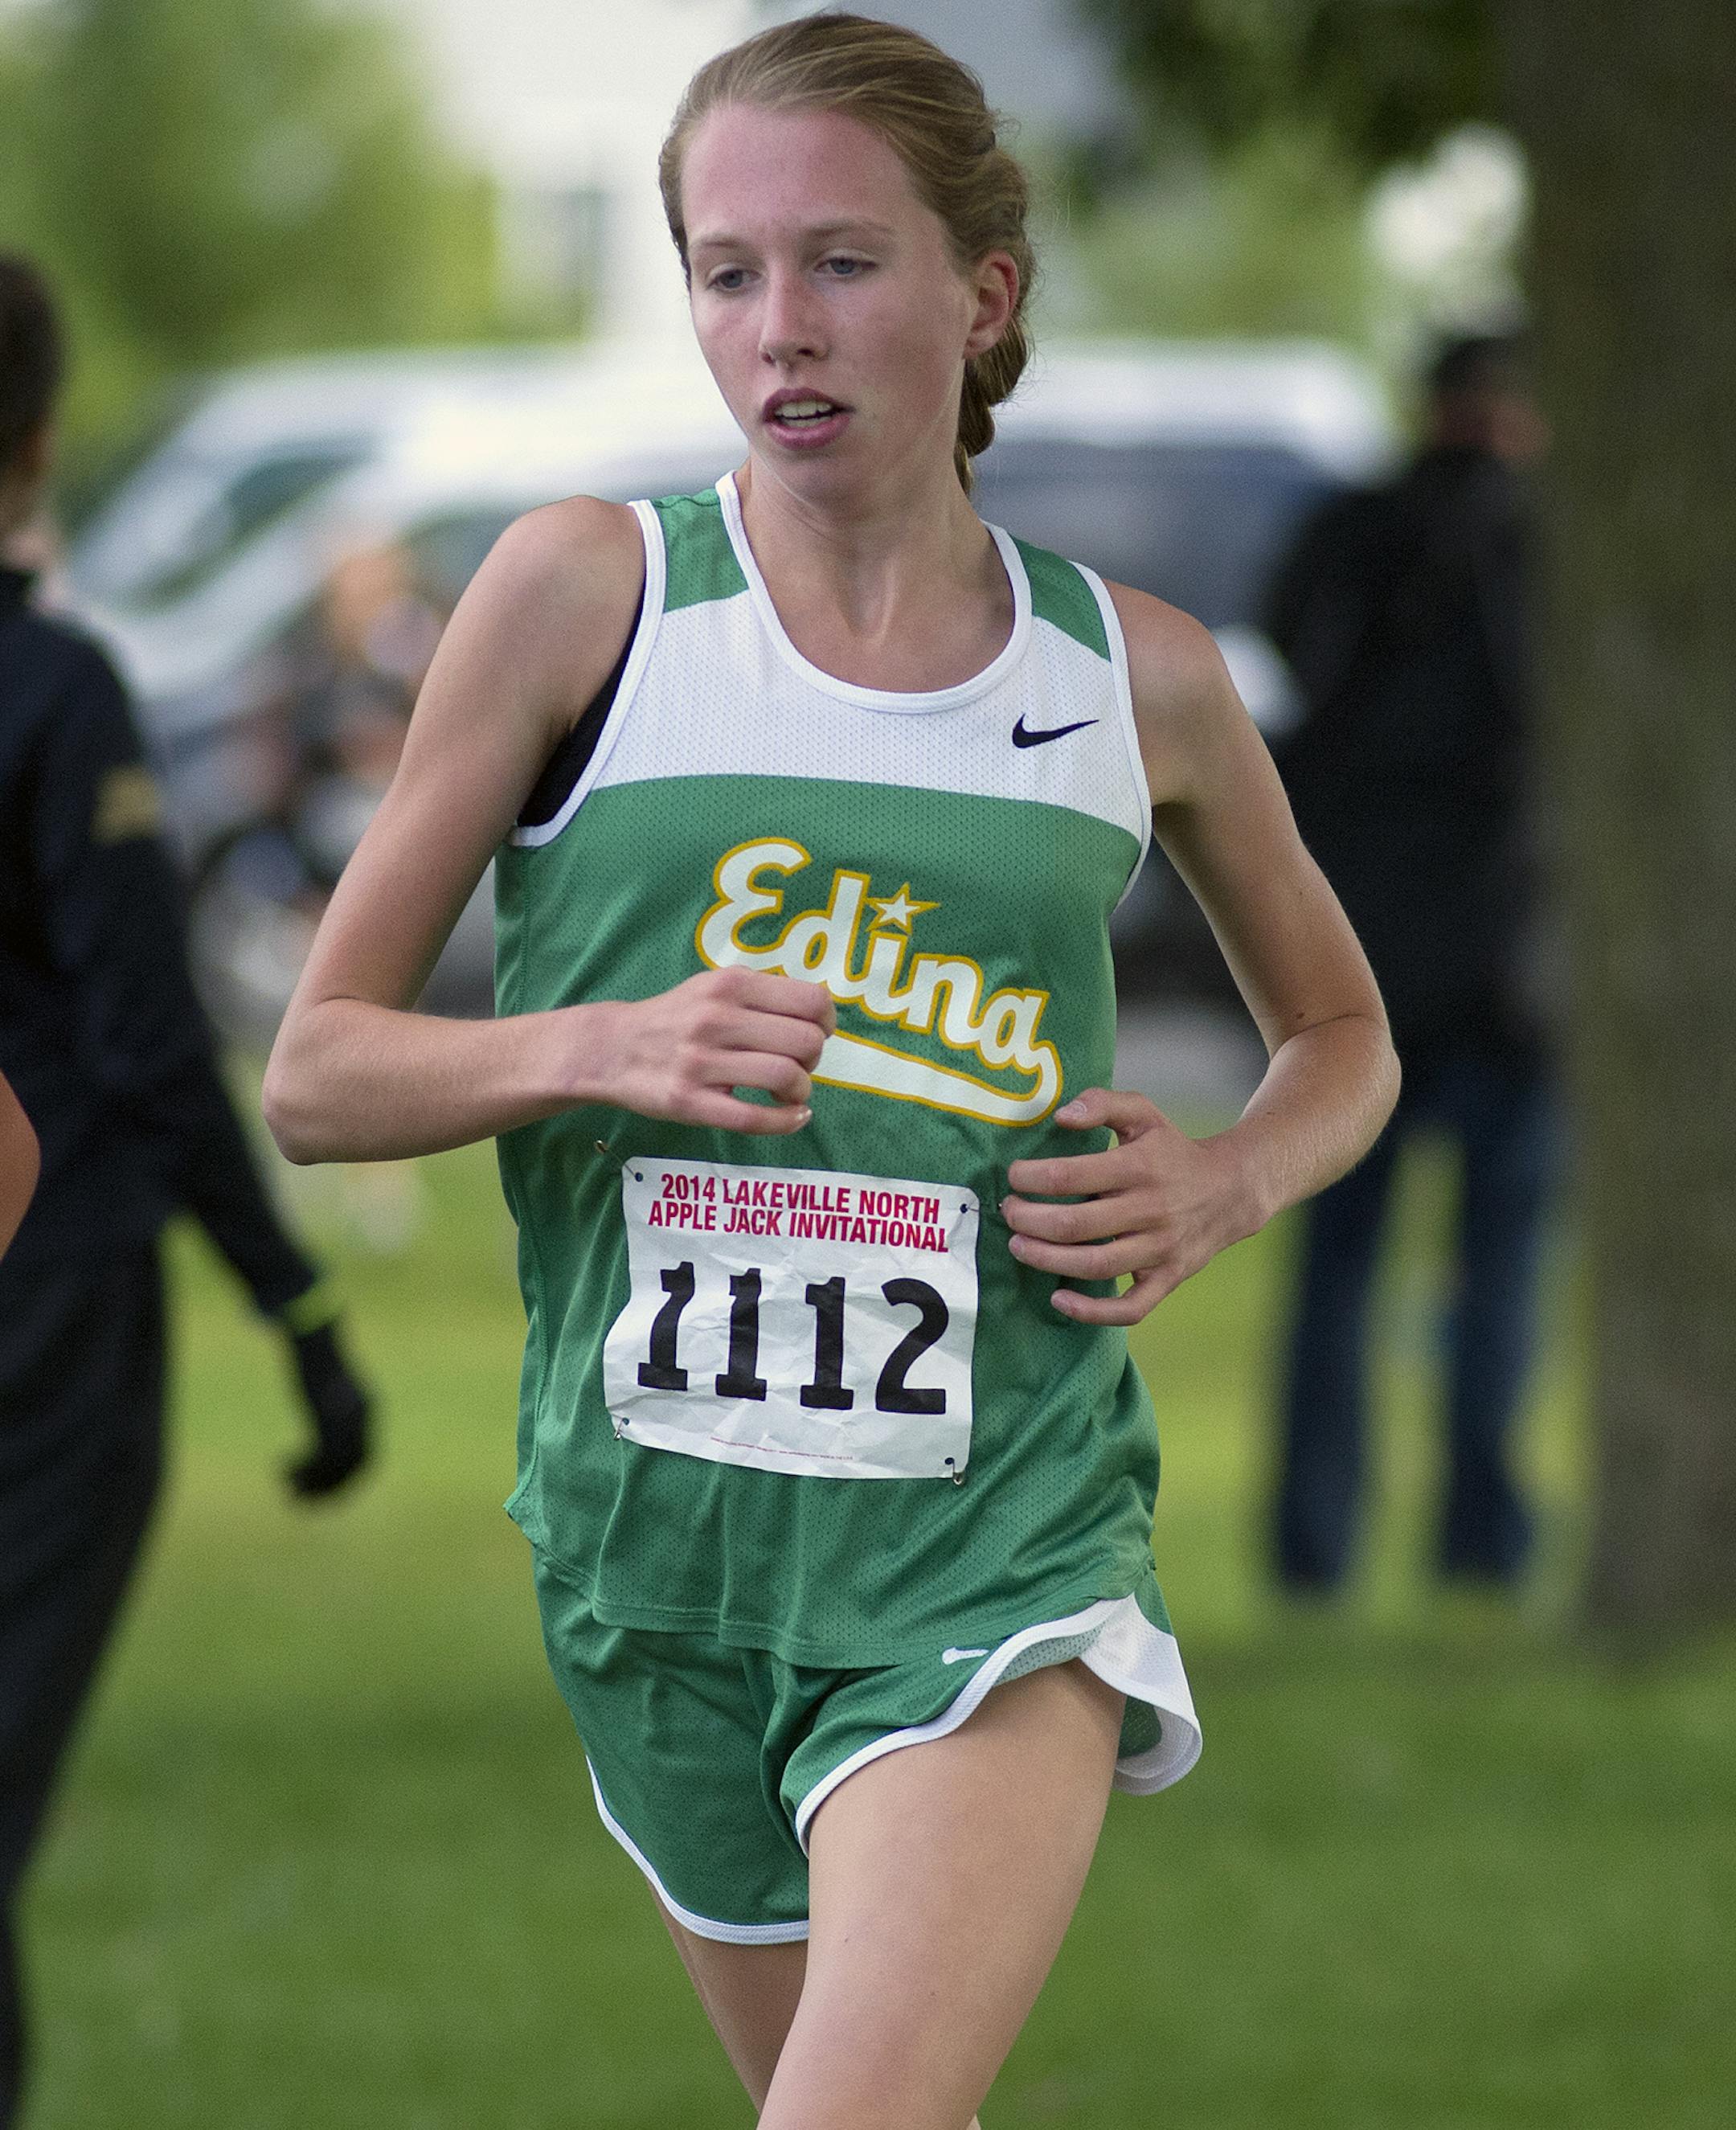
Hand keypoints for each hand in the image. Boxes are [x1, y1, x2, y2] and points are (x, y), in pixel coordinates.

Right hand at [284, 1319, 372, 1498]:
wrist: (313, 1336)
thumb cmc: (316, 1356)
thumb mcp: (329, 1385)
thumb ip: (333, 1404)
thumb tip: (325, 1416)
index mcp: (367, 1410)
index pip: (367, 1459)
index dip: (347, 1480)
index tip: (322, 1491)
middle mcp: (363, 1418)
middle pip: (354, 1468)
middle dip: (329, 1488)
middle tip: (300, 1498)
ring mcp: (347, 1419)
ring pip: (336, 1468)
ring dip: (312, 1484)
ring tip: (287, 1489)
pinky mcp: (328, 1417)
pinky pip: (321, 1458)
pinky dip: (305, 1471)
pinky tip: (283, 1468)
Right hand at [586, 967, 836, 1134]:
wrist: (611, 1048)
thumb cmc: (675, 1017)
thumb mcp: (714, 985)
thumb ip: (761, 993)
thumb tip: (818, 1009)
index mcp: (730, 984)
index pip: (811, 1001)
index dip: (827, 1022)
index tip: (817, 1033)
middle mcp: (717, 1018)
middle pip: (805, 1041)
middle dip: (814, 1059)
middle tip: (799, 1065)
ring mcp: (702, 1062)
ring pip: (785, 1077)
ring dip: (800, 1091)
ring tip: (789, 1093)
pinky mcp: (690, 1101)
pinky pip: (754, 1118)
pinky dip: (786, 1121)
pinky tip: (792, 1117)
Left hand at [1002, 1087, 1260, 1324]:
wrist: (1231, 1190)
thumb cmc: (1173, 1151)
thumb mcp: (1144, 1114)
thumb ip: (1102, 1103)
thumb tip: (1061, 1116)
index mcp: (1139, 1167)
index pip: (1070, 1175)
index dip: (1031, 1177)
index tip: (1014, 1176)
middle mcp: (1151, 1209)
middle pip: (1074, 1224)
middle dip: (1029, 1220)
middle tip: (1009, 1212)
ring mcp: (1160, 1249)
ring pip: (1095, 1265)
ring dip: (1047, 1260)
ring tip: (1019, 1246)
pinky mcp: (1167, 1278)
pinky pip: (1131, 1308)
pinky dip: (1093, 1311)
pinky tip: (1059, 1300)